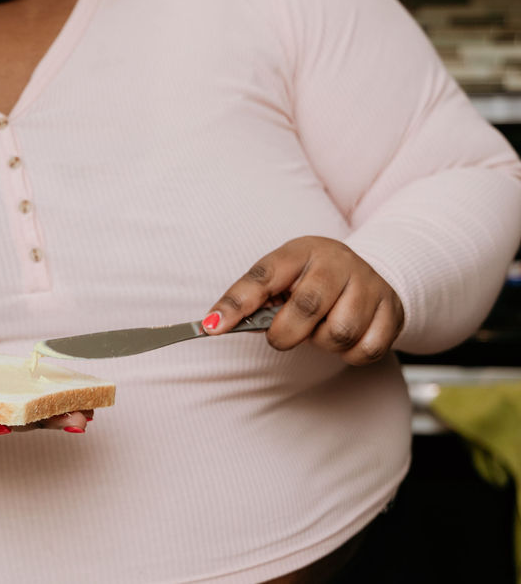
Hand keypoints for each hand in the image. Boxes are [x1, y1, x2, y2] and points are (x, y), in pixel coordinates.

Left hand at [201, 236, 403, 365]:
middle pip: (306, 309)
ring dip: (321, 343)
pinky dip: (349, 354)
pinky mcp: (392, 312)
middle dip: (286, 334)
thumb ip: (251, 298)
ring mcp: (369, 285)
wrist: (369, 271)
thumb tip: (214, 325)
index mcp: (301, 251)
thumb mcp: (280, 274)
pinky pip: (365, 350)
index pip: (262, 277)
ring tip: (319, 330)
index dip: (235, 304)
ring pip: (338, 334)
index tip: (212, 328)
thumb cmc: (311, 277)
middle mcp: (338, 263)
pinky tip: (344, 337)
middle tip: (282, 334)